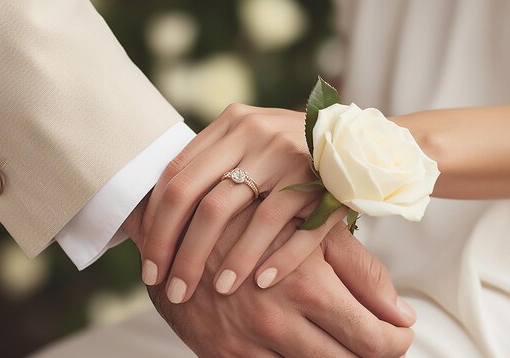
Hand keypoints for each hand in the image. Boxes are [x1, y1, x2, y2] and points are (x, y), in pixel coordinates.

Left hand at [140, 103, 345, 302]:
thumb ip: (213, 163)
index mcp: (230, 124)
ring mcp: (288, 156)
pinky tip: (258, 283)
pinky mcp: (321, 179)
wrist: (359, 140)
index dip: (155, 223)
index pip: (176, 176)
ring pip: (238, 215)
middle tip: (171, 287)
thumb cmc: (291, 151)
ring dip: (224, 261)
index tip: (149, 261)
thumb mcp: (251, 143)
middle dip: (177, 250)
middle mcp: (254, 134)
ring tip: (214, 292)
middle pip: (198, 200)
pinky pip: (289, 226)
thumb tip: (158, 213)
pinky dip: (274, 258)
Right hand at [146, 202, 415, 356]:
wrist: (177, 228)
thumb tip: (402, 315)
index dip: (394, 341)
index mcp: (308, 285)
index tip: (396, 334)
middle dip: (369, 355)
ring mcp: (248, 342)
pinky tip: (299, 347)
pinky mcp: (221, 355)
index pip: (373, 339)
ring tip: (338, 342)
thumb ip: (360, 271)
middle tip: (371, 341)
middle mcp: (280, 320)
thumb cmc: (252, 221)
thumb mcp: (308, 231)